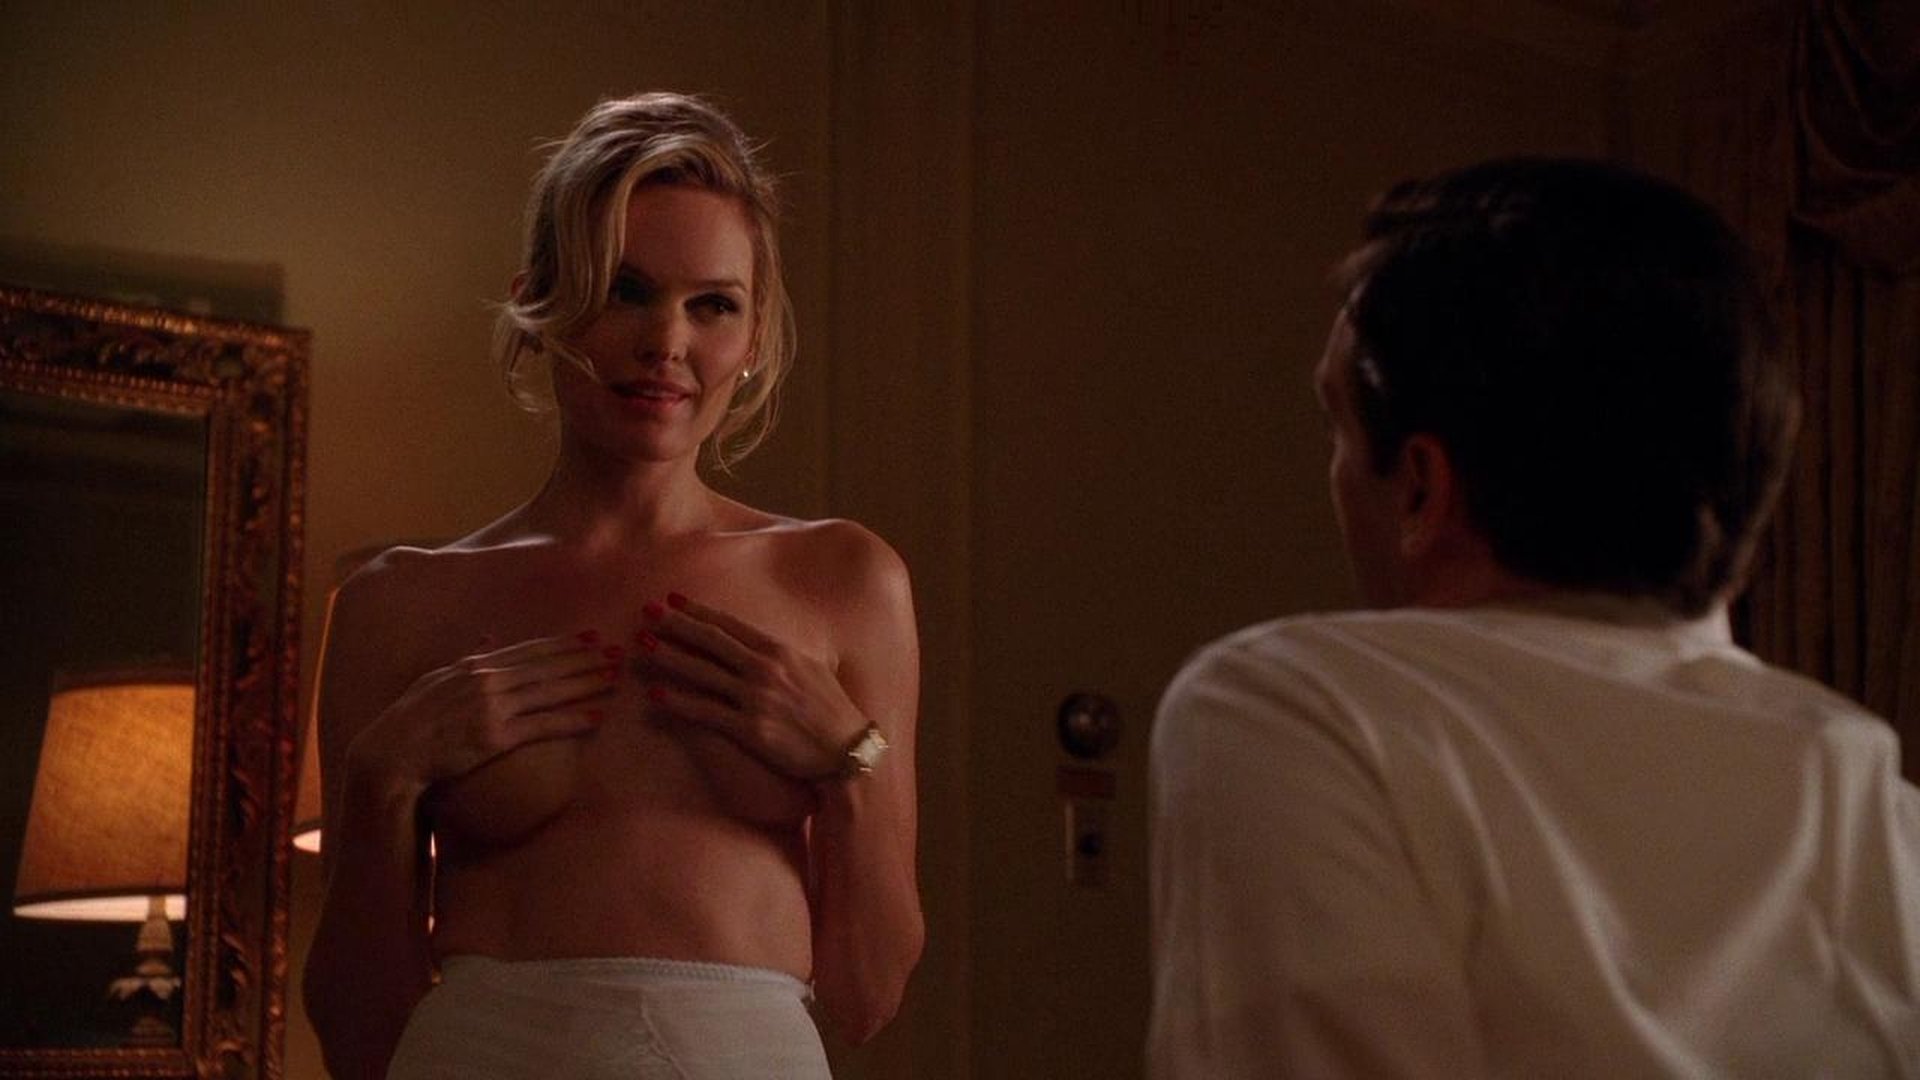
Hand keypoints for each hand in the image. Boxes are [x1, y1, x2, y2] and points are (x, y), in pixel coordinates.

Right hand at [346, 633, 616, 791]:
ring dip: (586, 684)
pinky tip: (595, 716)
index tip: (590, 638)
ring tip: (613, 678)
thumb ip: (467, 658)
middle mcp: (486, 680)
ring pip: (550, 691)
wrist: (390, 755)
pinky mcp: (495, 737)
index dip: (562, 644)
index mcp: (473, 665)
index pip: (527, 650)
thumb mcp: (436, 679)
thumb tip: (490, 638)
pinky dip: (572, 719)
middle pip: (546, 666)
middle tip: (616, 652)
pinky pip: (543, 725)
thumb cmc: (411, 720)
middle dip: (584, 659)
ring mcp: (492, 708)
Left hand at [635, 594, 867, 781]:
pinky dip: (678, 702)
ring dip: (669, 657)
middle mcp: (765, 668)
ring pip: (702, 672)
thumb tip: (757, 645)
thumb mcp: (812, 668)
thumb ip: (781, 654)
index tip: (674, 600)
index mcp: (780, 650)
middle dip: (676, 624)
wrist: (848, 749)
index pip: (731, 625)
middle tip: (647, 612)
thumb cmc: (833, 709)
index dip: (699, 611)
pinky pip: (706, 712)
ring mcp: (756, 698)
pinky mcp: (750, 728)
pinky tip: (656, 695)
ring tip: (642, 646)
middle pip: (711, 641)